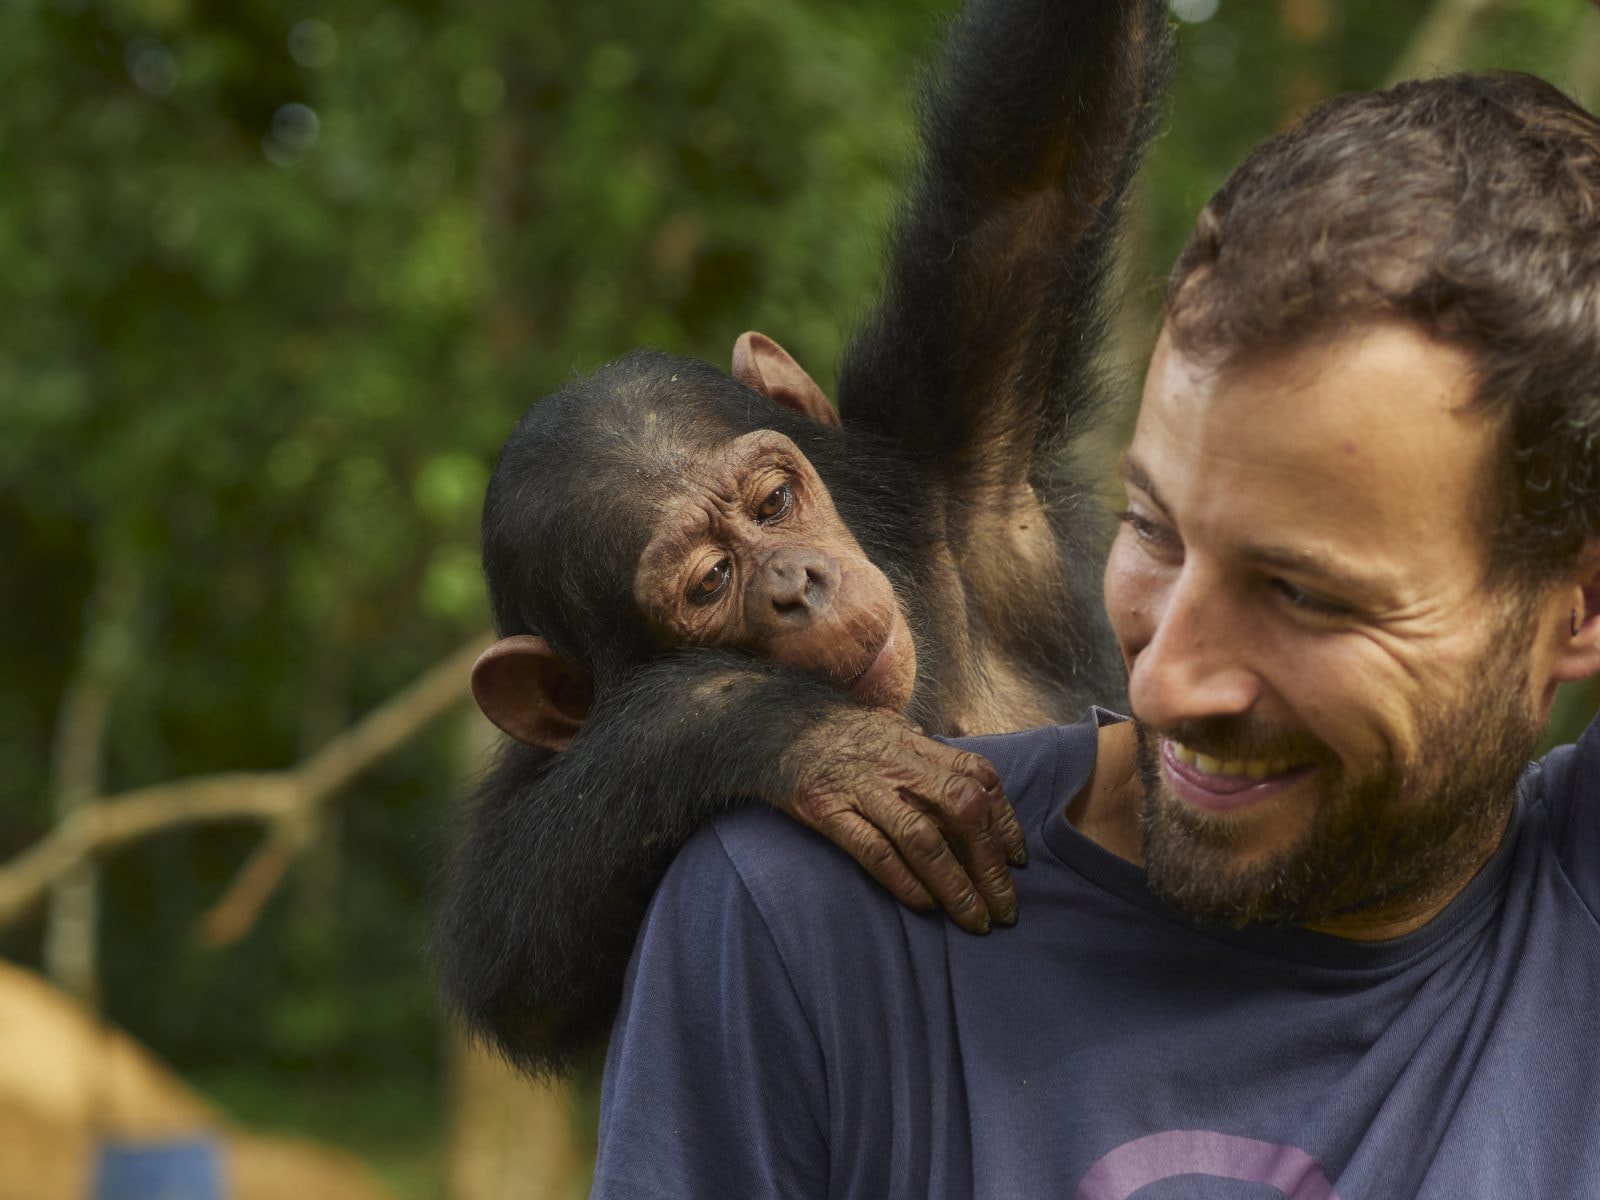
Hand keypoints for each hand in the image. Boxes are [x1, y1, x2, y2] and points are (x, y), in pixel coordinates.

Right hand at [779, 709, 1026, 932]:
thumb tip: (975, 784)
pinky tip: (924, 904)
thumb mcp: (892, 732)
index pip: (980, 778)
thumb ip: (930, 756)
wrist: (773, 725)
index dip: (1006, 822)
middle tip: (1004, 908)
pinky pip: (872, 849)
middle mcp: (896, 764)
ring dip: (955, 883)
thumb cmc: (840, 737)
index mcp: (917, 745)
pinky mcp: (826, 809)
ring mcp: (861, 786)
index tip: (1018, 862)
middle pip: (961, 809)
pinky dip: (903, 880)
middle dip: (989, 863)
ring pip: (922, 837)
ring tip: (973, 918)